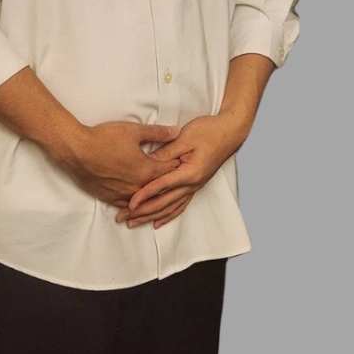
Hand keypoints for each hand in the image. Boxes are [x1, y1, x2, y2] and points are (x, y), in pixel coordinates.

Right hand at [61, 121, 182, 207]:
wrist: (76, 151)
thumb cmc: (105, 138)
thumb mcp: (134, 130)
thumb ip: (158, 132)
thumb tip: (177, 131)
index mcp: (147, 170)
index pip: (170, 171)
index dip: (178, 165)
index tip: (185, 162)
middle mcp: (137, 187)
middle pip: (159, 188)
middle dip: (168, 182)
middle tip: (178, 179)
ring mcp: (123, 195)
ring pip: (144, 200)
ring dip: (152, 196)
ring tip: (160, 194)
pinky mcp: (109, 198)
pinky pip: (127, 205)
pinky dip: (135, 204)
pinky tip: (137, 203)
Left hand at [115, 115, 245, 228]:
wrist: (230, 132)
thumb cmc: (209, 131)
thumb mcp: (185, 137)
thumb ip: (166, 152)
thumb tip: (147, 162)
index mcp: (190, 172)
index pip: (162, 187)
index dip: (145, 195)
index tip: (130, 203)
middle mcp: (192, 184)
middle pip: (163, 203)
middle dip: (142, 212)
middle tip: (123, 217)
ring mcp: (194, 187)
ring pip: (170, 208)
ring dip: (151, 216)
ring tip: (133, 223)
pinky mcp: (195, 185)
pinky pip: (179, 205)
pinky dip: (167, 215)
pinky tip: (157, 222)